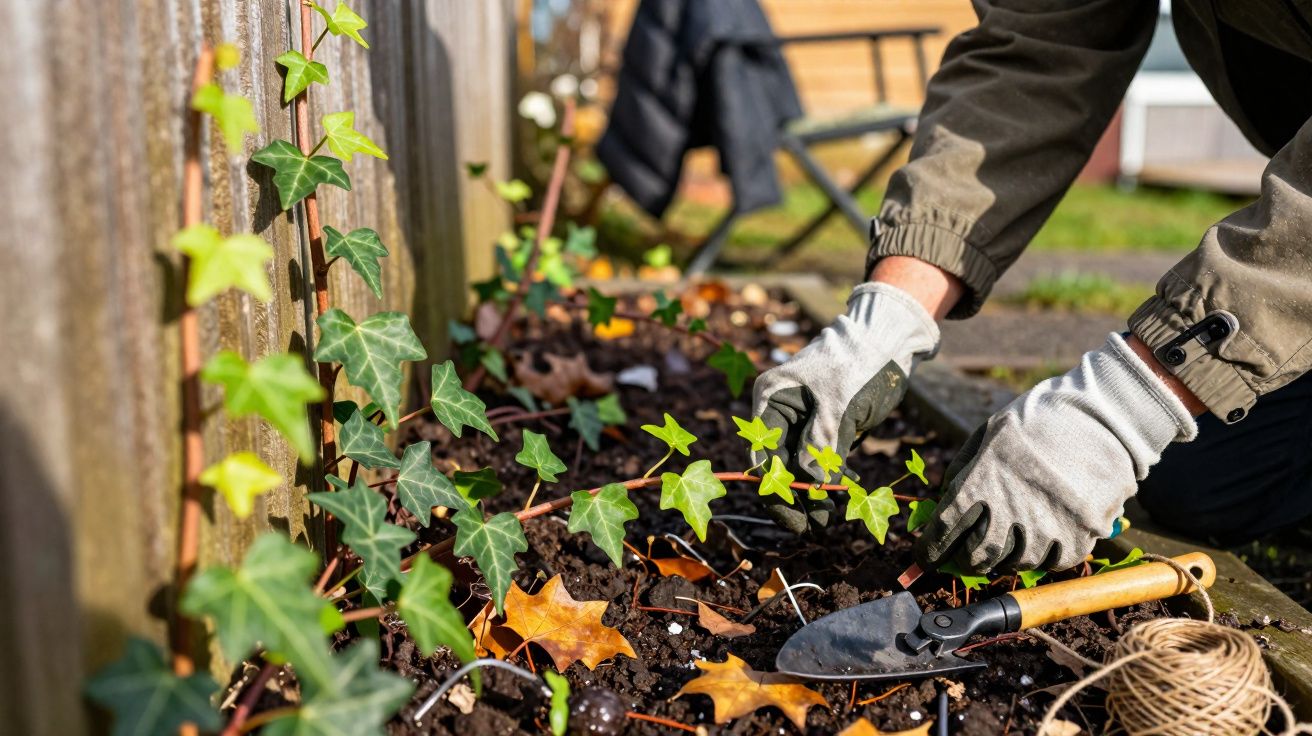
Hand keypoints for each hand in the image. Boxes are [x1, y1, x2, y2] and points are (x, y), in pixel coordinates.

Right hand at [752, 282, 939, 532]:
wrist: (890, 338)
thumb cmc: (859, 364)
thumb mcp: (839, 407)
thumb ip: (821, 448)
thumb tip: (810, 487)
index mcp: (772, 400)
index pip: (764, 457)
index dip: (778, 493)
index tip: (799, 521)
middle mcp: (780, 410)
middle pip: (780, 465)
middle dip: (798, 495)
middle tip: (818, 526)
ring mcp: (802, 418)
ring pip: (802, 464)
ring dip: (817, 489)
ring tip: (835, 512)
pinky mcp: (825, 423)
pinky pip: (821, 457)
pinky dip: (831, 474)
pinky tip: (847, 487)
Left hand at [915, 333, 1197, 573]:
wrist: (1102, 418)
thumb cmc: (1038, 421)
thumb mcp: (988, 434)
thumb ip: (963, 468)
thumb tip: (944, 499)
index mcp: (981, 482)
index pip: (944, 529)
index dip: (931, 548)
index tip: (926, 557)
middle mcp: (1010, 511)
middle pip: (977, 555)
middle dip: (965, 559)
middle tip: (965, 556)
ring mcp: (1047, 528)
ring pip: (1014, 564)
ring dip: (1004, 558)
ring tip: (1005, 545)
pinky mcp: (1079, 537)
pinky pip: (1052, 563)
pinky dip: (1041, 557)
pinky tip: (1039, 541)